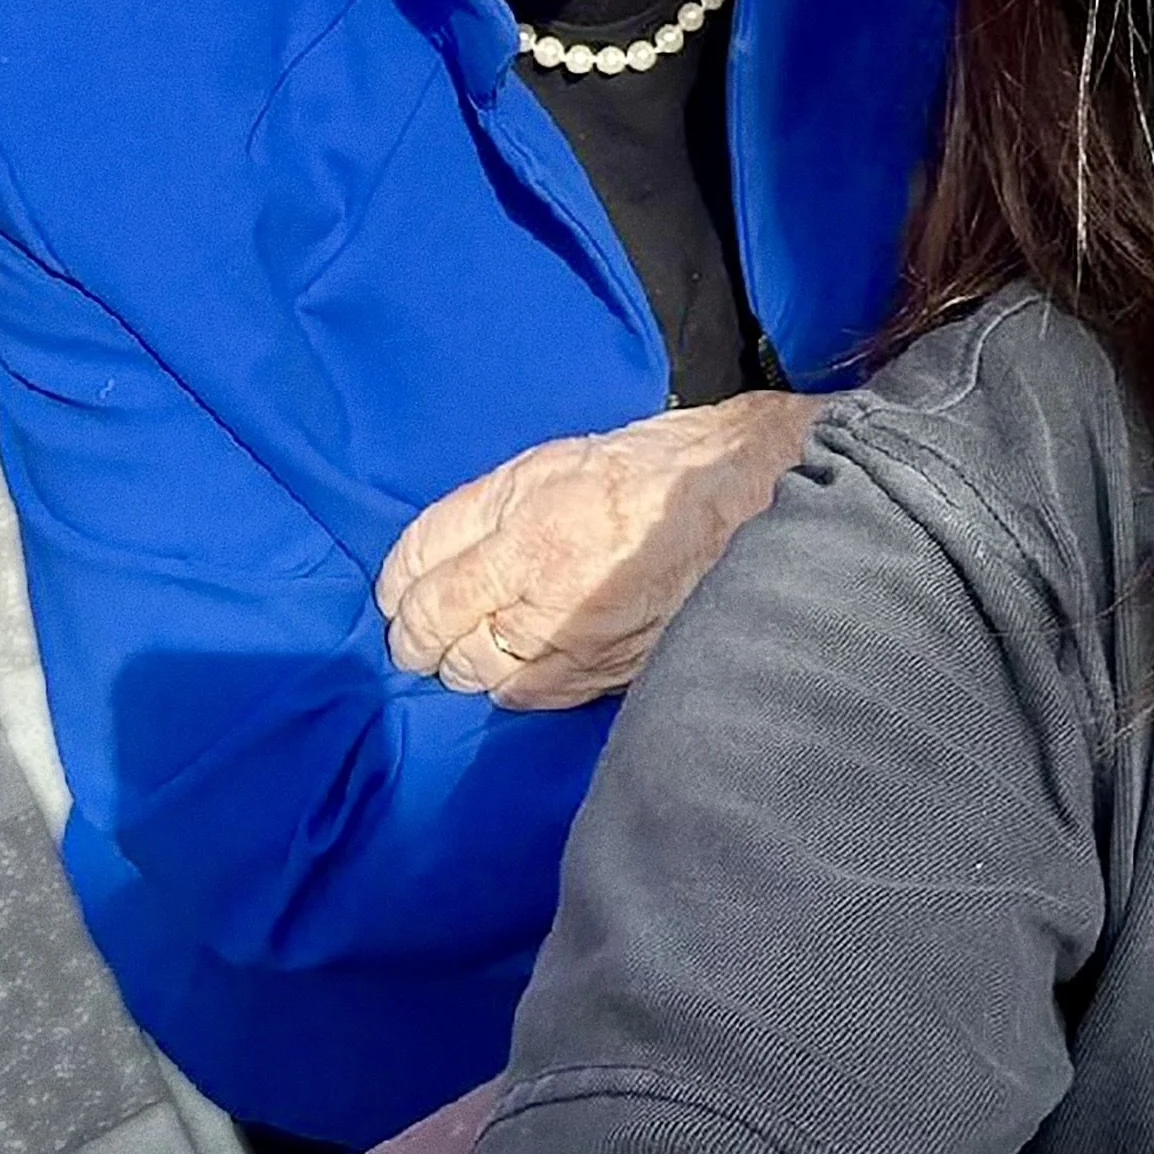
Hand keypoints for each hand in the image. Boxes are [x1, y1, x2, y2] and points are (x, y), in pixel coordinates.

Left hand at [375, 393, 819, 708]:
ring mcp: (572, 631)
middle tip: (424, 631)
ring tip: (471, 649)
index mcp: (527, 506)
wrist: (755, 497)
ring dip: (462, 662)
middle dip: (419, 633)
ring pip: (474, 671)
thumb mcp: (563, 457)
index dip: (397, 585)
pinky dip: (511, 685)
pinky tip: (522, 665)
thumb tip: (435, 560)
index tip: (400, 593)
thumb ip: (493, 507)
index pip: (418, 563)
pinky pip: (527, 695)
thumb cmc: (663, 464)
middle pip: (432, 627)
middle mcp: (539, 572)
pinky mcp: (605, 671)